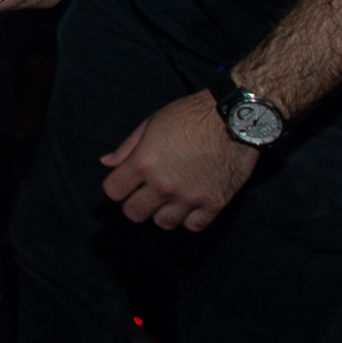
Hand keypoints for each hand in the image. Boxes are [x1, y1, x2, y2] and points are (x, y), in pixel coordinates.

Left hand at [100, 91, 257, 231]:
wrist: (235, 118)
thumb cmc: (190, 116)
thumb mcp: (151, 123)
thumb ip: (127, 148)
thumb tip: (106, 163)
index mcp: (143, 163)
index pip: (113, 191)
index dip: (116, 187)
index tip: (125, 182)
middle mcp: (164, 185)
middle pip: (134, 213)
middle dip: (134, 204)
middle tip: (145, 193)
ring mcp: (190, 198)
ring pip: (163, 223)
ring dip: (162, 212)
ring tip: (169, 198)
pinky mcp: (214, 204)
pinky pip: (193, 226)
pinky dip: (189, 219)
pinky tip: (190, 204)